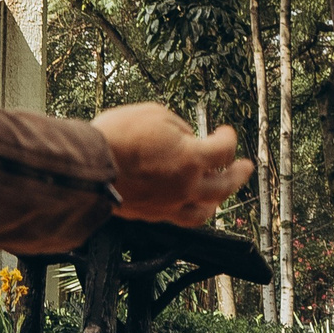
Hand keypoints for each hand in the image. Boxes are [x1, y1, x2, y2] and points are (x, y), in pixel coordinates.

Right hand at [97, 104, 252, 226]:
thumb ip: (178, 127)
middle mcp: (186, 187)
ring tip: (218, 194)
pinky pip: (178, 218)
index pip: (224, 149)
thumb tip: (185, 137)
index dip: (229, 137)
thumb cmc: (117, 135)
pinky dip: (188, 209)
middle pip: (225, 186)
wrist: (87, 166)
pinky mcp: (150, 215)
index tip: (224, 131)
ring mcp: (168, 206)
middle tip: (246, 168)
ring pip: (204, 211)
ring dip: (216, 200)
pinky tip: (185, 201)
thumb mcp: (154, 114)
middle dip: (238, 175)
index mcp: (192, 159)